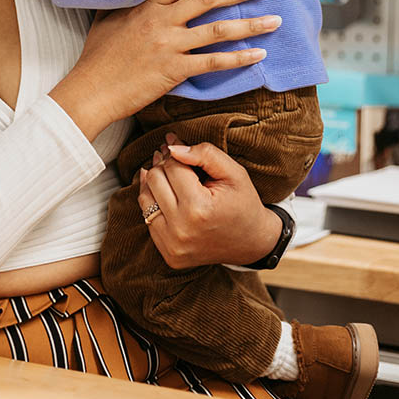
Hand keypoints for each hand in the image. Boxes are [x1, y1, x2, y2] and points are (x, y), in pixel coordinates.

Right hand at [50, 0, 280, 138]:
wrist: (90, 90)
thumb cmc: (97, 56)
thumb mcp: (106, 18)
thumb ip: (125, 1)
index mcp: (145, 5)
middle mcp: (160, 20)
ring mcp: (168, 45)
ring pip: (218, 30)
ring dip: (250, 24)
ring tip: (275, 19)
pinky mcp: (174, 71)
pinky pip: (214, 63)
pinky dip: (239, 58)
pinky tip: (259, 54)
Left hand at [136, 132, 281, 267]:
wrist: (252, 243)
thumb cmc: (243, 203)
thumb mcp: (233, 172)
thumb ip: (204, 154)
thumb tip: (172, 146)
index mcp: (198, 209)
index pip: (172, 167)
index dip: (174, 152)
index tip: (176, 143)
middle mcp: (181, 230)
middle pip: (155, 180)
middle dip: (163, 165)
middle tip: (173, 158)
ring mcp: (172, 245)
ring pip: (145, 198)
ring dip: (154, 183)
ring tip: (167, 173)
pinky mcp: (169, 254)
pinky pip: (147, 219)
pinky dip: (154, 203)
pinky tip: (165, 193)